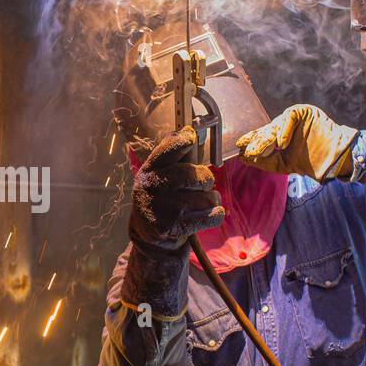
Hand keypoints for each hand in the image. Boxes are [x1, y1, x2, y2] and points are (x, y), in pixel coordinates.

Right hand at [129, 126, 225, 251]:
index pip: (167, 149)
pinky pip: (211, 216)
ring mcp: (162, 209)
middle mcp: (152, 187)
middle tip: (204, 183)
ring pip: (206, 198)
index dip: (182, 141)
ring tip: (204, 203)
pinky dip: (216, 214)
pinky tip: (208, 214)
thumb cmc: (163, 198)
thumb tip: (189, 131)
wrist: (149, 234)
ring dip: (212, 200)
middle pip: (193, 175)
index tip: (191, 138)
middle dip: (205, 179)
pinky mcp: (172, 227)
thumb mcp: (160, 175)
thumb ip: (174, 156)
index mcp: (149, 170)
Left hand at [235, 104, 357, 179]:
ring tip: (259, 150)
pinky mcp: (305, 111)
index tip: (239, 146)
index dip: (251, 140)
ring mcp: (296, 116)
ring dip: (267, 139)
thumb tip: (243, 158)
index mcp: (280, 134)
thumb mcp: (280, 164)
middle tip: (247, 151)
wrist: (331, 160)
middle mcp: (286, 124)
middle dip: (256, 141)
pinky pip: (290, 117)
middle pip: (267, 130)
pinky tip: (281, 144)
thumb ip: (263, 160)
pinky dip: (285, 130)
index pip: (262, 134)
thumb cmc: (309, 162)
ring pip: (276, 124)